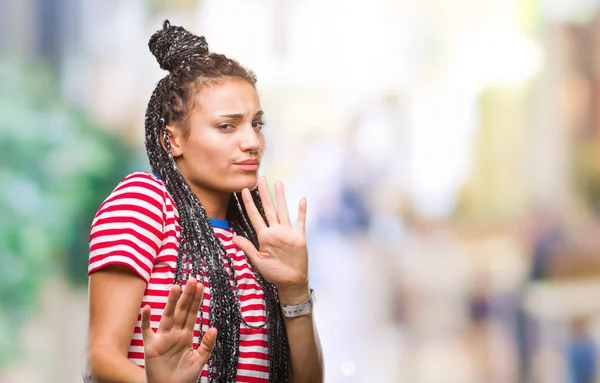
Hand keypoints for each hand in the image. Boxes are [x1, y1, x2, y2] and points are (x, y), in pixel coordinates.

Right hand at [142, 277, 217, 382]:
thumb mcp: (199, 360)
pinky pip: (147, 331)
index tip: (200, 286)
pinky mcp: (151, 347)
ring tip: (176, 287)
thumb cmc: (184, 378)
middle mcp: (174, 334)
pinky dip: (146, 320)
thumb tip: (215, 328)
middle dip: (187, 296)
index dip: (196, 300)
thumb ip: (206, 345)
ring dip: (171, 302)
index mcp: (186, 336)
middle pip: (181, 311)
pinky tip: (148, 308)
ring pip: (167, 316)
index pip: (192, 314)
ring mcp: (162, 339)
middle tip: (192, 279)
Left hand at [232, 177, 308, 302]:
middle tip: (260, 179)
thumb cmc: (274, 273)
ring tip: (278, 183)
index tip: (243, 191)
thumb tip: (233, 238)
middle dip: (264, 194)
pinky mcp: (298, 238)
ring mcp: (287, 233)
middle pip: (269, 208)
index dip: (249, 204)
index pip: (255, 216)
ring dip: (281, 197)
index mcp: (264, 236)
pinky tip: (302, 200)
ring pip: (283, 211)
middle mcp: (275, 231)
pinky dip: (301, 211)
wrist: (291, 282)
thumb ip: (248, 248)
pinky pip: (300, 222)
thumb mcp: (258, 261)